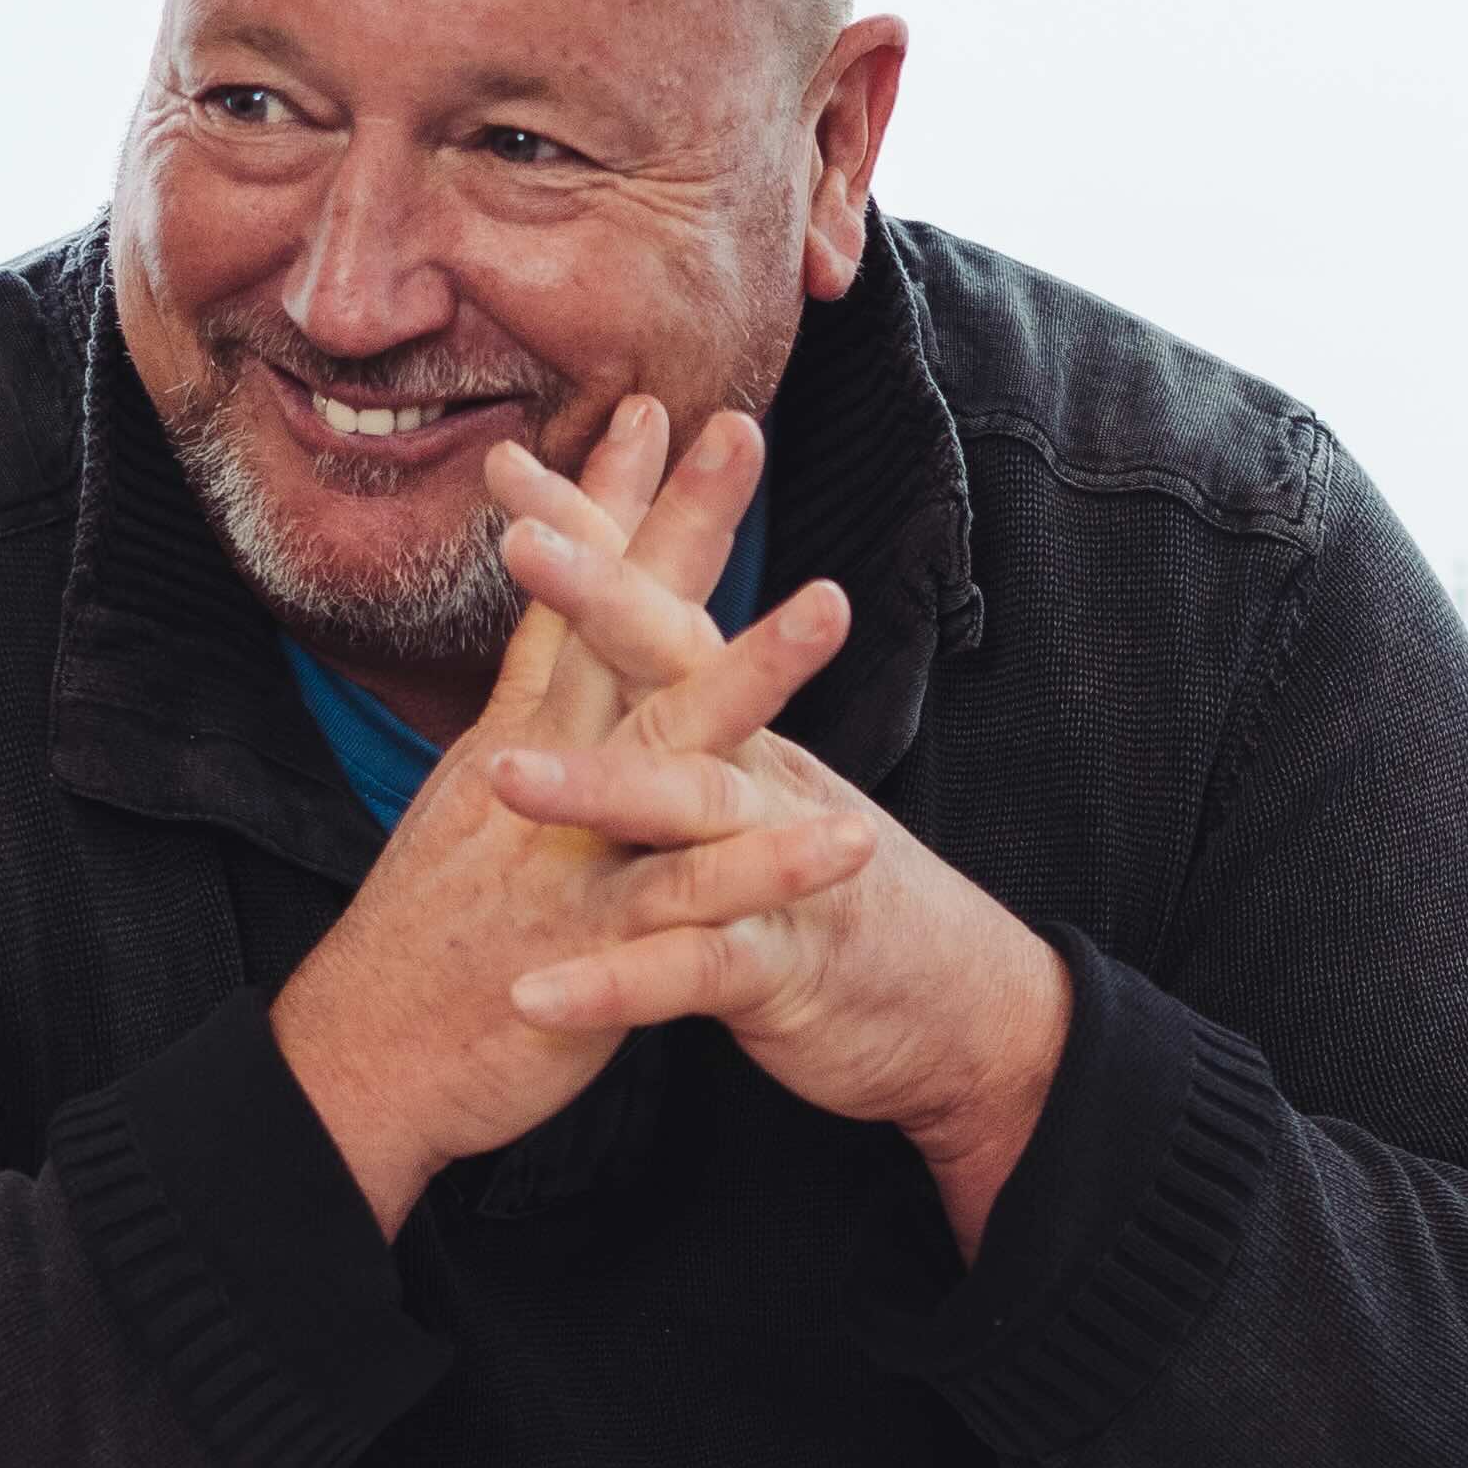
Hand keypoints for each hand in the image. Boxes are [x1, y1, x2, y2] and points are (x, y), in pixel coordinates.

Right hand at [264, 405, 866, 1228]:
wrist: (357, 1068)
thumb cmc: (423, 949)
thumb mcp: (466, 822)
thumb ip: (521, 745)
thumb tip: (551, 676)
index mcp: (515, 747)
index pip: (564, 600)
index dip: (604, 504)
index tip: (650, 408)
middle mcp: (539, 778)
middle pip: (616, 630)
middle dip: (678, 527)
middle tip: (739, 425)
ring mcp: (567, 856)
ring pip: (666, 747)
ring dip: (751, 672)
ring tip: (835, 605)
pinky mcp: (597, 949)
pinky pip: (694, 902)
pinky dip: (768, 868)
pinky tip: (847, 837)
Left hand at [479, 515, 1073, 1254]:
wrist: (962, 1006)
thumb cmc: (830, 886)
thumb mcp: (760, 780)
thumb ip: (692, 704)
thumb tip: (621, 620)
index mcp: (741, 725)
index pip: (660, 610)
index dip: (594, 536)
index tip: (509, 461)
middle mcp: (762, 773)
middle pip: (683, 669)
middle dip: (607, 601)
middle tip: (523, 542)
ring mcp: (777, 864)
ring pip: (691, 808)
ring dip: (601, 788)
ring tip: (504, 773)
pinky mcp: (780, 967)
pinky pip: (693, 967)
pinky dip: (616, 984)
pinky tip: (533, 996)